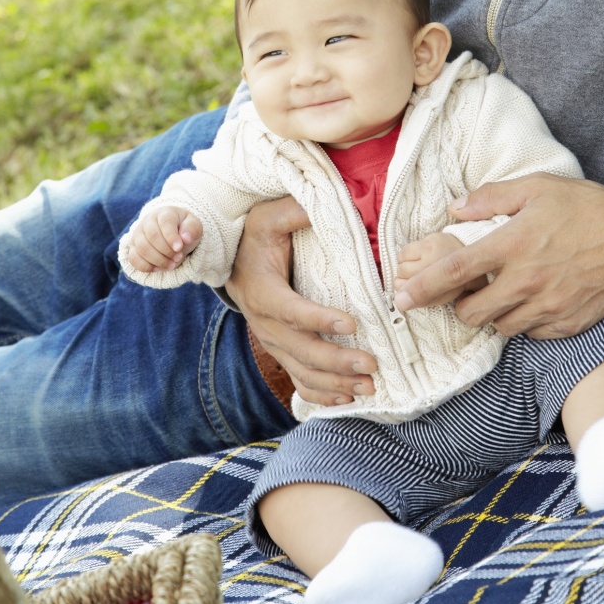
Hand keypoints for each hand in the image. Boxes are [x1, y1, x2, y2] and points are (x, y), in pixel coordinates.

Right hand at [128, 206, 202, 271]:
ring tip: (172, 264)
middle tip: (178, 257)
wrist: (173, 235)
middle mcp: (148, 221)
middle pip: (152, 237)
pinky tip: (158, 268)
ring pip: (142, 249)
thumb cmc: (184, 230)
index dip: (171, 237)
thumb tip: (186, 238)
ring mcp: (138, 234)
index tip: (179, 248)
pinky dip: (146, 266)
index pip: (165, 223)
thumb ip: (192, 229)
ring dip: (158, 260)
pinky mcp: (133, 247)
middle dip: (167, 251)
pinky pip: (134, 258)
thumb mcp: (193, 226)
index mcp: (164, 213)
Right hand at [225, 196, 377, 406]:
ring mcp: (272, 341)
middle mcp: (265, 323)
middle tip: (371, 363)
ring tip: (369, 386)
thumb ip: (296, 211)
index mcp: (263, 292)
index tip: (351, 323)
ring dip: (336, 382)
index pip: (292, 311)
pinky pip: (298, 380)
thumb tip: (331, 205)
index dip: (319, 320)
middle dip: (337, 360)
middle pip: (301, 350)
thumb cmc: (256, 237)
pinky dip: (321, 393)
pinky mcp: (280, 350)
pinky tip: (347, 399)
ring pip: (302, 370)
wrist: (233, 262)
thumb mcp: (269, 217)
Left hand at [393, 174, 603, 338]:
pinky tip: (532, 300)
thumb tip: (455, 209)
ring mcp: (547, 307)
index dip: (422, 288)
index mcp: (512, 245)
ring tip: (503, 292)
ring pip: (499, 327)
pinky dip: (523, 322)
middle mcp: (526, 282)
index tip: (402, 298)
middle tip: (467, 290)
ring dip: (492, 314)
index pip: (454, 273)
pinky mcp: (567, 324)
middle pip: (471, 312)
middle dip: (460, 305)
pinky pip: (531, 334)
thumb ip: (491, 198)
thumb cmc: (585, 207)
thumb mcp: (536, 188)